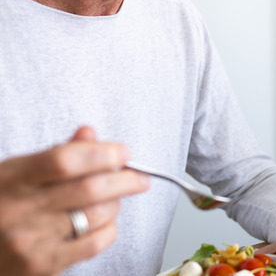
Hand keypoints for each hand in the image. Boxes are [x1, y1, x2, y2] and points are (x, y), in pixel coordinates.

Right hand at [0, 126, 149, 274]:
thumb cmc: (1, 206)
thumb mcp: (17, 174)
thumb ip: (55, 155)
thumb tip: (89, 134)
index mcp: (13, 178)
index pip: (65, 160)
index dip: (102, 153)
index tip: (123, 152)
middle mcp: (20, 209)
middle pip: (90, 189)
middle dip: (125, 180)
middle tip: (140, 177)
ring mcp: (31, 239)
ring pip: (97, 215)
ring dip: (115, 204)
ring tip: (114, 199)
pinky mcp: (42, 264)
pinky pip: (93, 243)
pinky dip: (108, 230)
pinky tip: (103, 223)